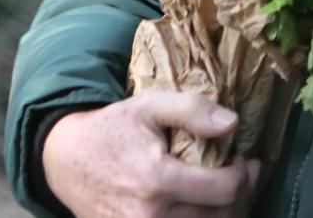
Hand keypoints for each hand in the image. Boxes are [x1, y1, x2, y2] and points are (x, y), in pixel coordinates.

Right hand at [42, 91, 261, 217]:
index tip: (243, 160)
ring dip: (227, 212)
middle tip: (247, 175)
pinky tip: (207, 205)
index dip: (243, 176)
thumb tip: (232, 123)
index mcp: (157, 180)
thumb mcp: (149, 106)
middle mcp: (150, 215)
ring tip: (231, 191)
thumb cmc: (112, 129)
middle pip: (220, 216)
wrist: (65, 161)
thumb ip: (192, 110)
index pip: (224, 190)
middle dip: (243, 195)